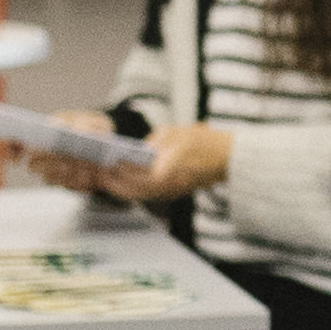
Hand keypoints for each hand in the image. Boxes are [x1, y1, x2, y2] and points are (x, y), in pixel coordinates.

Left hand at [106, 123, 229, 204]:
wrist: (228, 158)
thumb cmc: (204, 142)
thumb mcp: (175, 133)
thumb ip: (152, 143)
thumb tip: (135, 150)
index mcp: (168, 169)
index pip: (137, 175)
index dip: (121, 171)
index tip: (109, 162)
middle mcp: (169, 185)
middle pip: (135, 191)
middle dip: (115, 184)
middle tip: (102, 175)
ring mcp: (172, 191)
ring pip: (140, 196)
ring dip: (122, 190)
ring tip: (107, 180)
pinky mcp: (174, 193)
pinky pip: (148, 196)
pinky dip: (133, 192)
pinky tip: (124, 184)